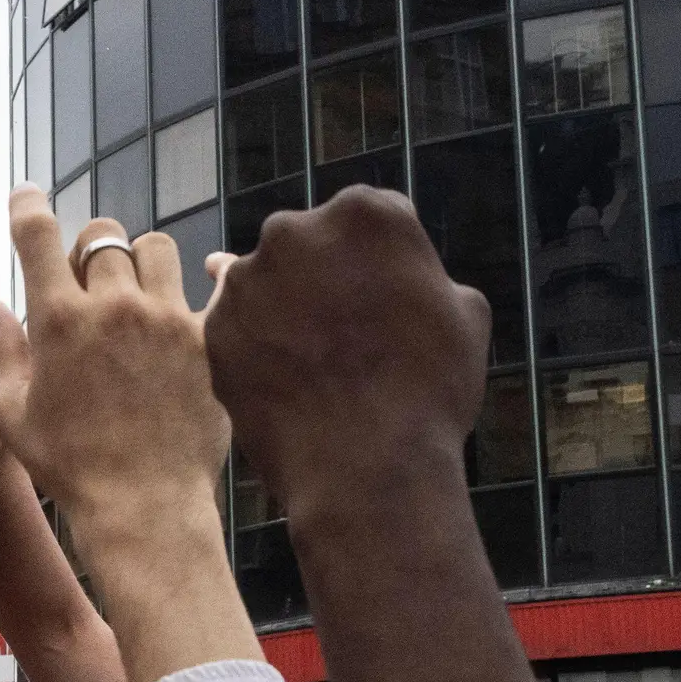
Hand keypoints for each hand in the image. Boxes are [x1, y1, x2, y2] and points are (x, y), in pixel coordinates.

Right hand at [0, 189, 229, 540]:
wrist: (144, 506)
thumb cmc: (69, 467)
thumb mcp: (11, 416)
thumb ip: (0, 352)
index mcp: (59, 319)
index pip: (37, 233)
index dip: (27, 205)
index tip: (26, 197)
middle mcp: (115, 306)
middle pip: (104, 234)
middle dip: (91, 248)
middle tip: (90, 279)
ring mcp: (167, 319)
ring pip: (157, 248)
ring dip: (141, 261)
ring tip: (138, 292)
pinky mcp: (208, 339)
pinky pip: (217, 281)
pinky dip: (213, 273)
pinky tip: (211, 274)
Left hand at [198, 187, 486, 533]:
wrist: (368, 467)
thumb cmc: (429, 392)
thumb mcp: (465, 316)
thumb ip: (428, 274)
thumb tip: (408, 272)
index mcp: (368, 214)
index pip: (369, 223)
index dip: (379, 265)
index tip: (384, 301)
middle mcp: (298, 229)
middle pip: (310, 243)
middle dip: (323, 279)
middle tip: (345, 334)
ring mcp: (248, 278)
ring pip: (266, 284)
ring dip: (284, 311)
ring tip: (314, 366)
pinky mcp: (215, 325)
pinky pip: (237, 328)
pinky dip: (256, 349)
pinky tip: (286, 382)